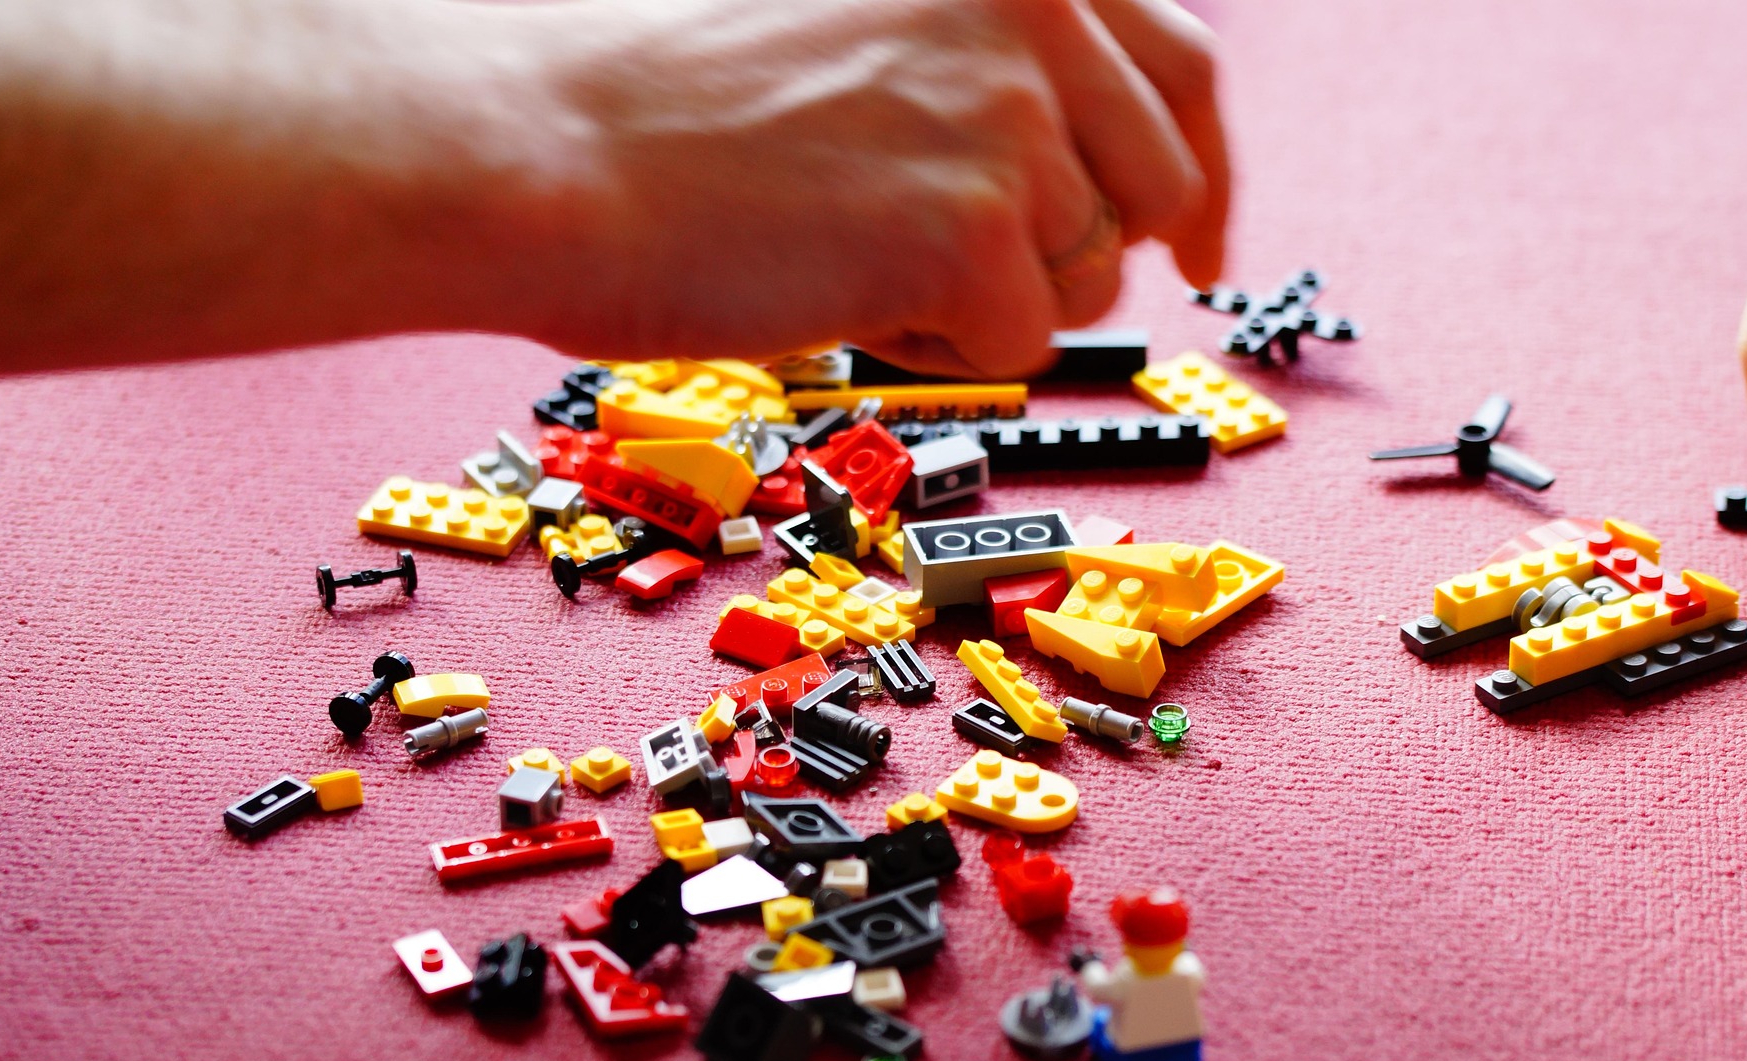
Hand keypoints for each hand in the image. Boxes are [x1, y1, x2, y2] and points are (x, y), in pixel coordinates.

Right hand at [500, 0, 1229, 376]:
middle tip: (999, 290)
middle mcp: (1032, 13)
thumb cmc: (663, 96)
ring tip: (855, 252)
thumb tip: (1091, 159)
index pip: (1181, 66)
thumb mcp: (864, 15)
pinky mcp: (971, 228)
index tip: (1201, 243)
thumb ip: (987, 59)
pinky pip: (1017, 341)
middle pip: (1155, 187)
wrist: (545, 148)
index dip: (1201, 171)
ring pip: (1086, 276)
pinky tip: (837, 290)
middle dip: (1082, 252)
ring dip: (989, 295)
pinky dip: (934, 342)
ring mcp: (1007, 117)